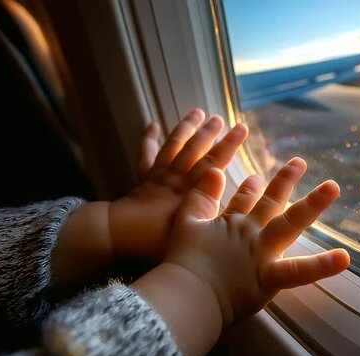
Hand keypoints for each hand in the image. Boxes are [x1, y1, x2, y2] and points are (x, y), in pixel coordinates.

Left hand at [109, 109, 247, 259]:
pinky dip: (150, 139)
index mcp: (190, 189)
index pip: (214, 161)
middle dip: (209, 132)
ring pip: (174, 145)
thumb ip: (209, 206)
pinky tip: (153, 125)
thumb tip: (223, 180)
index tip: (241, 127)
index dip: (229, 144)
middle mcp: (176, 176)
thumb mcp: (191, 229)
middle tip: (220, 118)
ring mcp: (158, 174)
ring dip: (186, 128)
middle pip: (195, 149)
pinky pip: (146, 154)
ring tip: (196, 112)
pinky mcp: (143, 178)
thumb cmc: (157, 239)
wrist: (118, 235)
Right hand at [167, 158, 349, 323]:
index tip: (258, 177)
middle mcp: (249, 233)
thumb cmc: (183, 263)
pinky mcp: (269, 276)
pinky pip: (299, 272)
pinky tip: (344, 258)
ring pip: (290, 224)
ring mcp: (262, 253)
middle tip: (299, 163)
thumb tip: (213, 171)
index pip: (242, 201)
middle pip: (270, 203)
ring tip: (332, 187)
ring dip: (312, 204)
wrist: (186, 292)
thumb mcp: (185, 223)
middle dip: (285, 181)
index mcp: (228, 224)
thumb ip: (199, 197)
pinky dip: (321, 266)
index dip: (250, 189)